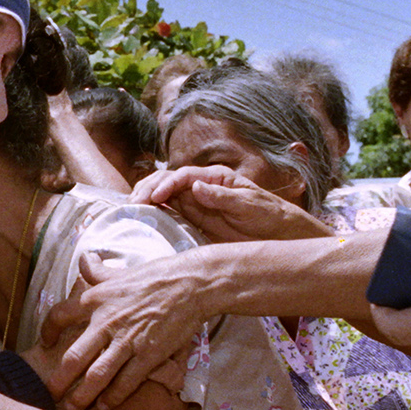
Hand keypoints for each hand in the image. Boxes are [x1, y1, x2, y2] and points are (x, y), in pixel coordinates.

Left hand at [41, 249, 209, 409]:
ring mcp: (127, 341)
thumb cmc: (156, 276)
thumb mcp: (120, 272)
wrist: (191, 284)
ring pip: (97, 376)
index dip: (47, 331)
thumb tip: (84, 258)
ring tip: (72, 408)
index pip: (59, 315)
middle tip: (49, 393)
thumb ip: (97, 270)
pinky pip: (126, 382)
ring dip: (82, 396)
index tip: (46, 342)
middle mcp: (105, 321)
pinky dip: (113, 397)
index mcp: (95, 299)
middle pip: (73, 358)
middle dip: (59, 380)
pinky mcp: (148, 355)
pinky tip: (105, 406)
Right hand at [131, 166, 329, 243]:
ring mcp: (196, 203)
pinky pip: (169, 214)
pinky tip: (142, 220)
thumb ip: (222, 196)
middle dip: (149, 189)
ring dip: (147, 200)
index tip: (156, 198)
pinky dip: (154, 215)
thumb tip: (195, 186)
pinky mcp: (193, 220)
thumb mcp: (249, 204)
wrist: (279, 234)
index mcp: (215, 177)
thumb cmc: (268, 214)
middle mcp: (202, 186)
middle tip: (134, 203)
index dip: (167, 184)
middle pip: (168, 181)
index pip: (184, 175)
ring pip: (164, 196)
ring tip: (132, 210)